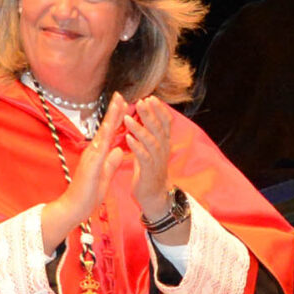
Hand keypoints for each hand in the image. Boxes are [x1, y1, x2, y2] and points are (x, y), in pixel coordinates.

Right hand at [38, 102, 128, 247]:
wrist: (74, 208)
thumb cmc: (88, 195)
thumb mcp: (105, 176)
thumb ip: (111, 163)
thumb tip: (119, 150)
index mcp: (98, 154)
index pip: (109, 133)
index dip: (116, 118)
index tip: (124, 104)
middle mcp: (93, 152)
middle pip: (106, 128)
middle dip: (114, 111)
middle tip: (121, 95)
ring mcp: (91, 157)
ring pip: (103, 134)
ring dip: (111, 118)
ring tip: (118, 104)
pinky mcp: (90, 166)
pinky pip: (100, 150)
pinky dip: (106, 137)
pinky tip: (111, 128)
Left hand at [121, 98, 179, 225]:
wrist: (154, 196)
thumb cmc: (150, 172)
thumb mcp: (152, 151)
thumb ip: (149, 136)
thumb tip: (143, 119)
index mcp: (163, 143)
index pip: (165, 123)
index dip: (159, 110)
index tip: (151, 98)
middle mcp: (163, 150)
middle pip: (159, 128)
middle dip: (150, 114)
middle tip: (141, 101)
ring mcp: (157, 160)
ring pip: (151, 141)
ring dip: (140, 128)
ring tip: (128, 118)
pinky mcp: (149, 171)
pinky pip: (144, 156)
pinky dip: (136, 146)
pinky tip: (128, 138)